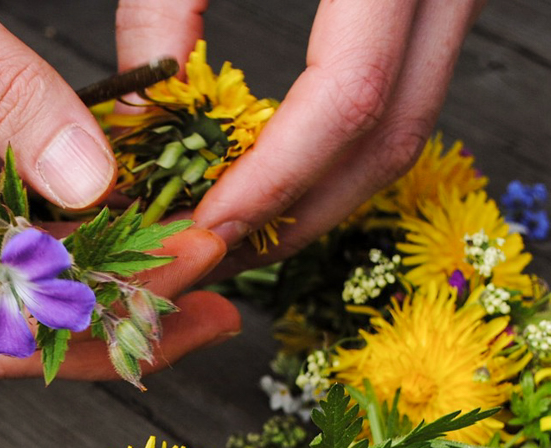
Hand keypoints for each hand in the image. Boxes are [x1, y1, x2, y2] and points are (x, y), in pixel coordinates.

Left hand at [116, 0, 485, 272]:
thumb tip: (145, 99)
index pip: (350, 99)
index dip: (273, 181)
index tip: (201, 228)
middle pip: (391, 139)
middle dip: (297, 214)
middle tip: (210, 253)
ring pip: (405, 127)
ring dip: (319, 194)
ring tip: (233, 224)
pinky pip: (401, 91)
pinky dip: (335, 148)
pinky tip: (270, 166)